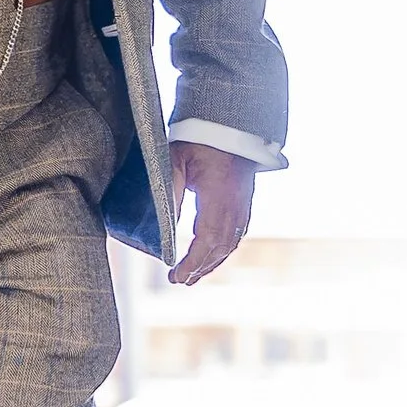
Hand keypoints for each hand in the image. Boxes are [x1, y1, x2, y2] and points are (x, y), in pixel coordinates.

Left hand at [168, 141, 255, 286]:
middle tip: (179, 280)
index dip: (192, 262)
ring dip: (211, 263)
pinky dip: (222, 251)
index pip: (206, 240)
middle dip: (199, 268)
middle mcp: (235, 206)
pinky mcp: (244, 204)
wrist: (231, 126)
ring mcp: (242, 206)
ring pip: (229, 245)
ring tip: (192, 276)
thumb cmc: (201, 140)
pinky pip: (235, 236)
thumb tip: (162, 224)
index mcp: (218, 196)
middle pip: (219, 248)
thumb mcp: (176, 160)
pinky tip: (212, 258)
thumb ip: (170, 190)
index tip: (176, 275)